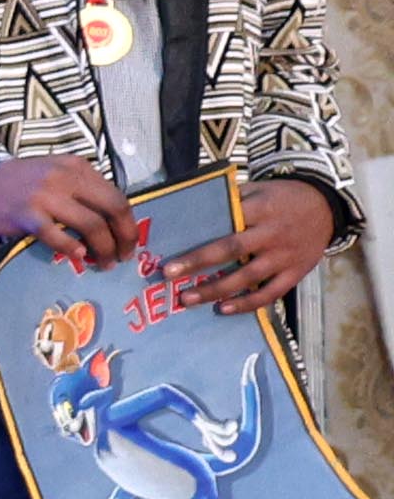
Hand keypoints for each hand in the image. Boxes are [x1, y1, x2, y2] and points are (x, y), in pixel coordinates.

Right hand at [0, 154, 146, 267]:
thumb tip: (110, 221)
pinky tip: (77, 256)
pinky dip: (71, 248)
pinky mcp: (27, 214)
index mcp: (78, 168)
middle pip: (113, 209)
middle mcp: (66, 178)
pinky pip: (57, 235)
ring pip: (91, 224)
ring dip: (103, 249)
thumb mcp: (57, 175)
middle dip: (124, 237)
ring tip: (103, 263)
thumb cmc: (20, 183)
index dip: (128, 223)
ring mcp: (46, 195)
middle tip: (124, 256)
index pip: (117, 196)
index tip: (129, 241)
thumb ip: (82, 191)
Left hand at [160, 178, 338, 318]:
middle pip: (232, 250)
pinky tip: (224, 309)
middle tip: (169, 275)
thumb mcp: (260, 189)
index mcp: (261, 209)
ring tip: (188, 299)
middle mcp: (273, 234)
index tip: (172, 248)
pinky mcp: (296, 272)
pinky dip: (248, 304)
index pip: (225, 223)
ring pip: (248, 277)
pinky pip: (271, 293)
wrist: (329, 208)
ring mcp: (285, 256)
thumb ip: (232, 201)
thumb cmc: (284, 198)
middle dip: (198, 263)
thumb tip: (194, 211)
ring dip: (217, 290)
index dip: (199, 236)